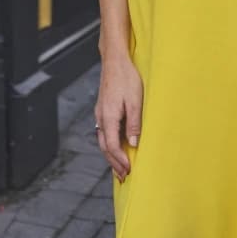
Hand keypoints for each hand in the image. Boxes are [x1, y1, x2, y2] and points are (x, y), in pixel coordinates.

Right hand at [94, 57, 142, 182]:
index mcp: (108, 117)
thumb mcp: (136, 100)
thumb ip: (134, 123)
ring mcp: (100, 114)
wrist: (115, 61)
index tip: (129, 170)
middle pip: (105, 147)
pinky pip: (104, 133)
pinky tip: (116, 147)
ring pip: (103, 141)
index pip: (112, 145)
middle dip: (114, 163)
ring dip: (111, 156)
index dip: (120, 160)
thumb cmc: (126, 78)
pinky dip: (110, 145)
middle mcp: (101, 118)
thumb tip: (134, 143)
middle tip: (124, 177)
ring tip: (119, 168)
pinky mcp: (103, 110)